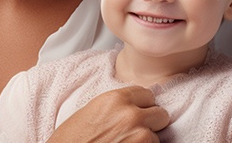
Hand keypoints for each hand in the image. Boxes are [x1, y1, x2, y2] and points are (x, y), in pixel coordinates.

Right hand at [47, 86, 169, 142]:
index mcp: (115, 99)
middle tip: (135, 132)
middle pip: (160, 114)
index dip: (142, 106)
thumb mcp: (91, 112)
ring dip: (146, 141)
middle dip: (150, 123)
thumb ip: (115, 106)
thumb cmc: (71, 139)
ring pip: (156, 136)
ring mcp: (139, 136)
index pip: (147, 94)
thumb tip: (134, 107)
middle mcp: (130, 114)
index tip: (137, 113)